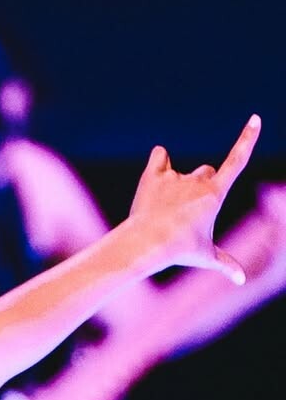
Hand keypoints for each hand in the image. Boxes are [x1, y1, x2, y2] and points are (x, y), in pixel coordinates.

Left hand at [129, 115, 260, 284]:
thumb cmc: (178, 251)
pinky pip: (159, 157)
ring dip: (176, 184)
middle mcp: (197, 180)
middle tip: (186, 212)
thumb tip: (241, 280)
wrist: (145, 245)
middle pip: (206, 172)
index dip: (247, 139)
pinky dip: (158, 163)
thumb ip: (225, 263)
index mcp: (215, 194)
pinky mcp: (153, 175)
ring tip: (163, 211)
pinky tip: (155, 175)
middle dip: (201, 185)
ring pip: (181, 172)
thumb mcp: (205, 256)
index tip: (255, 119)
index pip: (237, 161)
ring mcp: (174, 176)